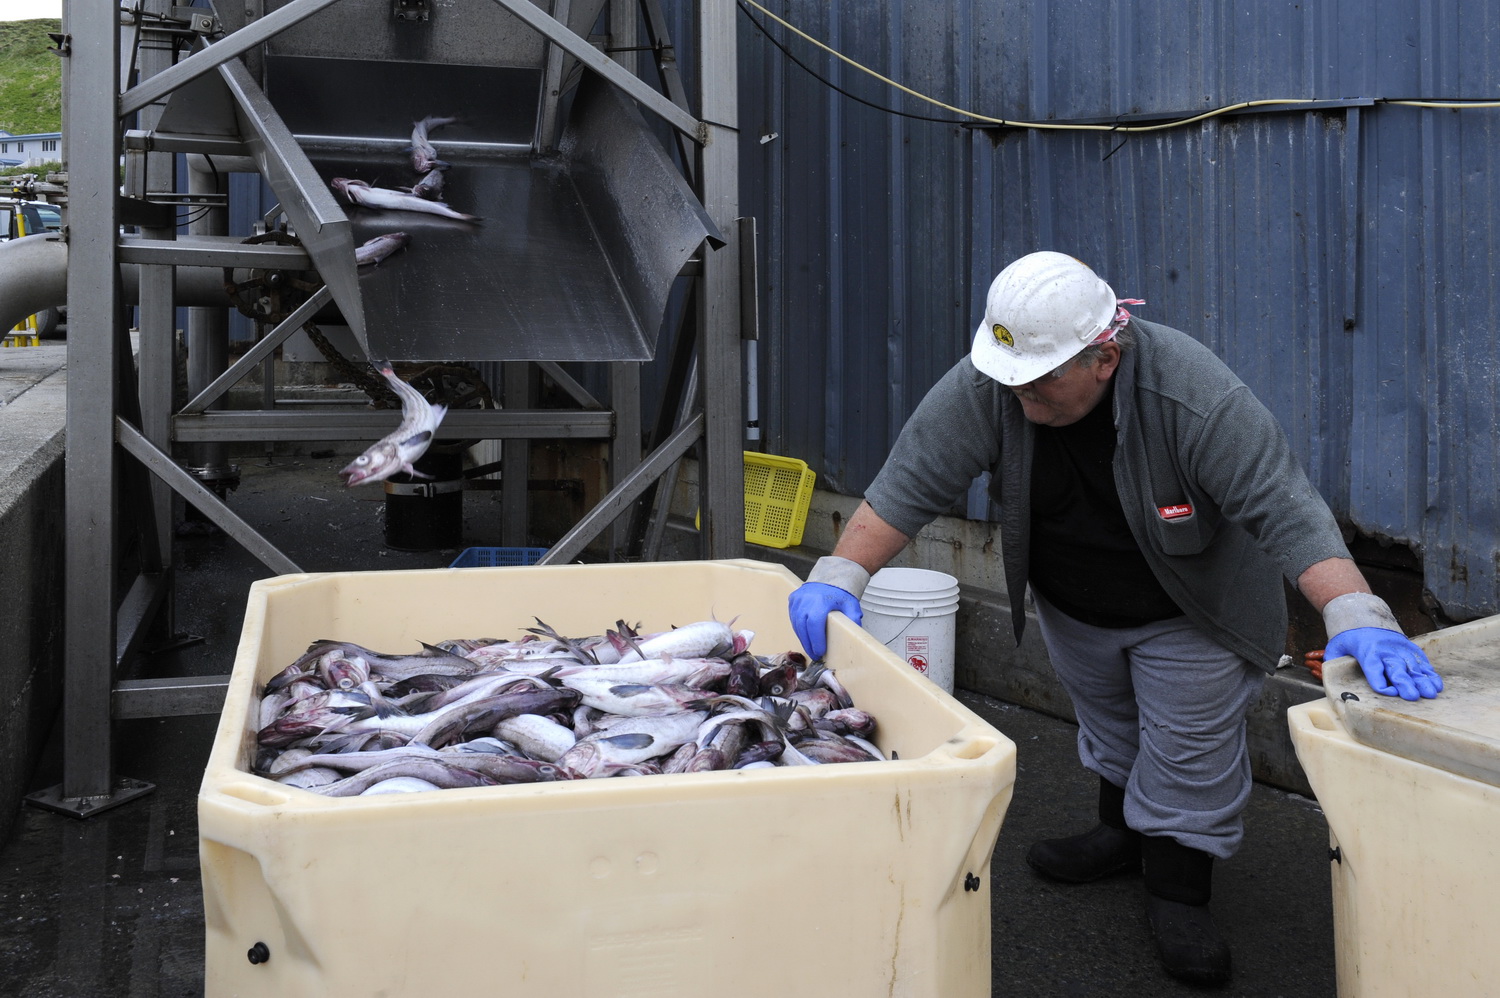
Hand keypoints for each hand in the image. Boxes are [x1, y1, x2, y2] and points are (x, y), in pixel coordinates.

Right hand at [789, 582, 862, 660]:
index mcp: (821, 601)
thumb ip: (853, 619)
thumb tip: (855, 635)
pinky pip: (793, 617)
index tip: (820, 652)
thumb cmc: (841, 592)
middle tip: (815, 655)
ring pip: (796, 623)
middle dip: (808, 644)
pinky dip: (798, 628)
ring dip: (802, 638)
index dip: (816, 640)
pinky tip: (804, 636)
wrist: (831, 575)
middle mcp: (806, 599)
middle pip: (803, 627)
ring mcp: (798, 599)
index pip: (815, 624)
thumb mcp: (851, 605)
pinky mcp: (793, 599)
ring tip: (810, 648)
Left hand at [1324, 627, 1442, 700]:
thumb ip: (1331, 661)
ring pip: (1412, 665)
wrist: (1364, 615)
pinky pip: (1421, 661)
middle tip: (1413, 697)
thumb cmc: (1349, 637)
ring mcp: (1399, 648)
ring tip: (1430, 694)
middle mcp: (1385, 650)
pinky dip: (1429, 673)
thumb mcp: (1335, 647)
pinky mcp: (1410, 647)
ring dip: (1422, 680)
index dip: (1380, 681)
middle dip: (1405, 682)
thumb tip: (1327, 677)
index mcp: (1366, 650)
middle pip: (1396, 667)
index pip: (1373, 667)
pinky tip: (1436, 685)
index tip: (1388, 692)